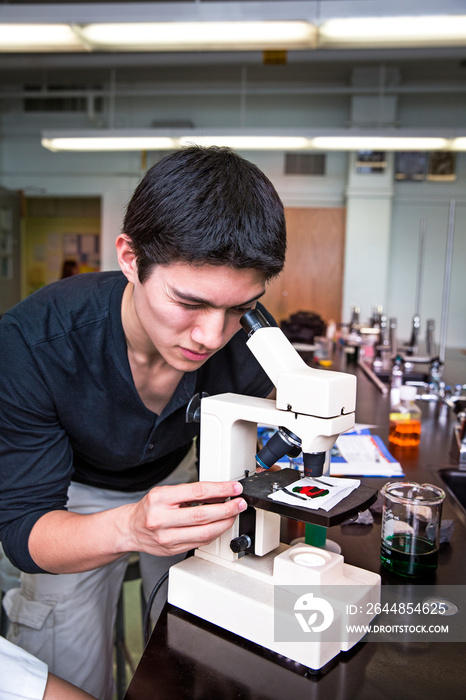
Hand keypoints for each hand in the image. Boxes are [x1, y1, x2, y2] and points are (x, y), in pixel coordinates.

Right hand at [125, 480, 246, 556]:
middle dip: (227, 509)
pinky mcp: (172, 550)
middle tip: (240, 503)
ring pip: (204, 532)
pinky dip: (214, 533)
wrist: (130, 529)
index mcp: (160, 498)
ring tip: (233, 514)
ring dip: (224, 523)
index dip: (220, 490)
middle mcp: (161, 519)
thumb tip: (220, 493)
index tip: (234, 489)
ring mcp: (167, 538)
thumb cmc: (150, 508)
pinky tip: (220, 526)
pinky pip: (200, 542)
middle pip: (203, 515)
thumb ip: (191, 493)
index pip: (197, 492)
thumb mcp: (166, 492)